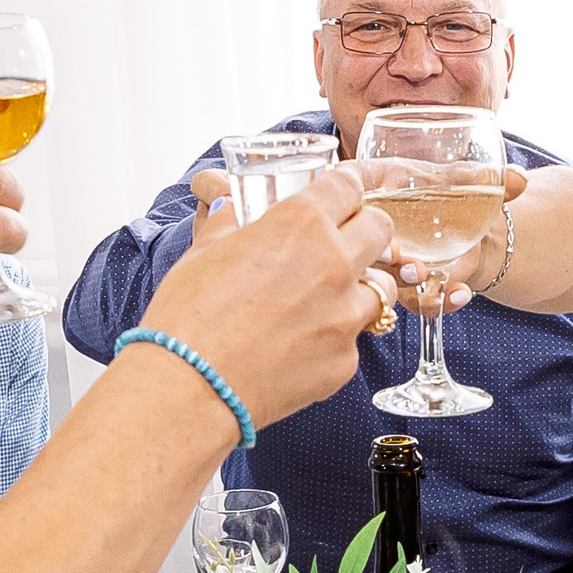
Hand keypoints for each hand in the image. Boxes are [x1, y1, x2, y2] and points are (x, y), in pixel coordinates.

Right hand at [129, 165, 393, 426]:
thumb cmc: (189, 316)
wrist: (190, 386)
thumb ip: (227, 221)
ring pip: (382, 286)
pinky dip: (336, 338)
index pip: (348, 186)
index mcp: (300, 224)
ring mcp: (345, 315)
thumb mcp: (203, 251)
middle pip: (379, 228)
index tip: (339, 196)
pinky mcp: (346, 360)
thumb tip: (226, 204)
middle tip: (341, 242)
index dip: (345, 188)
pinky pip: (355, 339)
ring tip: (328, 298)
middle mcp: (334, 263)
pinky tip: (301, 345)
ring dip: (362, 285)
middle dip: (364, 230)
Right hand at [362, 161, 526, 311]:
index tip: (377, 217)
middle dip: (385, 259)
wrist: (460, 223)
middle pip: (359, 242)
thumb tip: (520, 178)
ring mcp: (379, 257)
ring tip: (442, 283)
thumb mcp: (463, 180)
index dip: (357, 206)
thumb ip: (490, 180)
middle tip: (414, 267)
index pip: (350, 190)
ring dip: (408, 284)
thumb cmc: (444, 191)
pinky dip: (435, 301)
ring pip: (380, 277)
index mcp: (372, 183)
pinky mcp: (397, 284)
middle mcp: (368, 221)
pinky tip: (459, 293)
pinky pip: (409, 299)